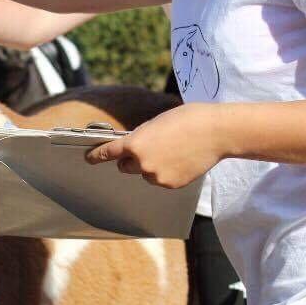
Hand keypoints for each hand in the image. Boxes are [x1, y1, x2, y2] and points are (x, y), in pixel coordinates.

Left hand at [85, 104, 223, 188]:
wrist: (216, 132)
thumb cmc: (188, 119)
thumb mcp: (156, 123)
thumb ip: (141, 137)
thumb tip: (133, 147)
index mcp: (135, 143)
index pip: (108, 153)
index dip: (97, 156)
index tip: (89, 159)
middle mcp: (141, 163)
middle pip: (125, 167)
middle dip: (131, 160)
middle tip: (150, 148)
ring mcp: (156, 176)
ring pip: (145, 174)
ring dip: (152, 166)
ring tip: (173, 151)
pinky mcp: (170, 184)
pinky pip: (161, 180)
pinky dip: (167, 173)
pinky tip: (181, 160)